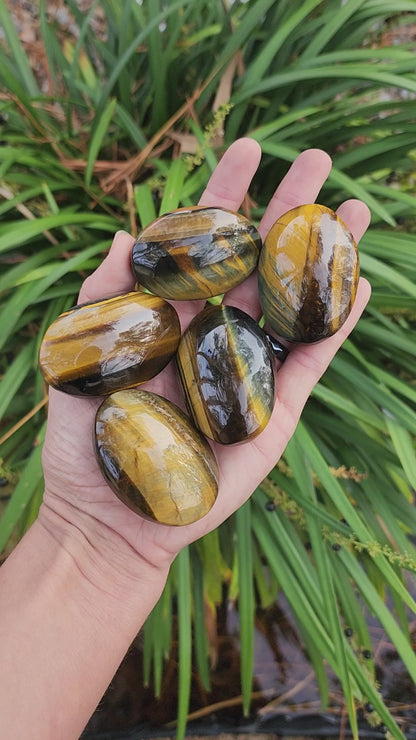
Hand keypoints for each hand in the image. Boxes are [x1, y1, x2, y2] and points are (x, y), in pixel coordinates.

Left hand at [40, 139, 370, 576]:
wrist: (110, 516)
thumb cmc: (85, 440)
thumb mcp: (78, 358)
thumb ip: (104, 296)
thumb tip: (128, 233)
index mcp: (168, 314)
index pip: (202, 243)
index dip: (225, 194)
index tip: (248, 148)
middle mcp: (213, 332)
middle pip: (257, 260)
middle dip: (287, 208)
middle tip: (318, 160)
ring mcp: (248, 368)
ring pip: (291, 302)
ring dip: (323, 257)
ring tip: (355, 209)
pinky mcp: (273, 409)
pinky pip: (310, 359)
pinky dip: (332, 323)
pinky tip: (356, 283)